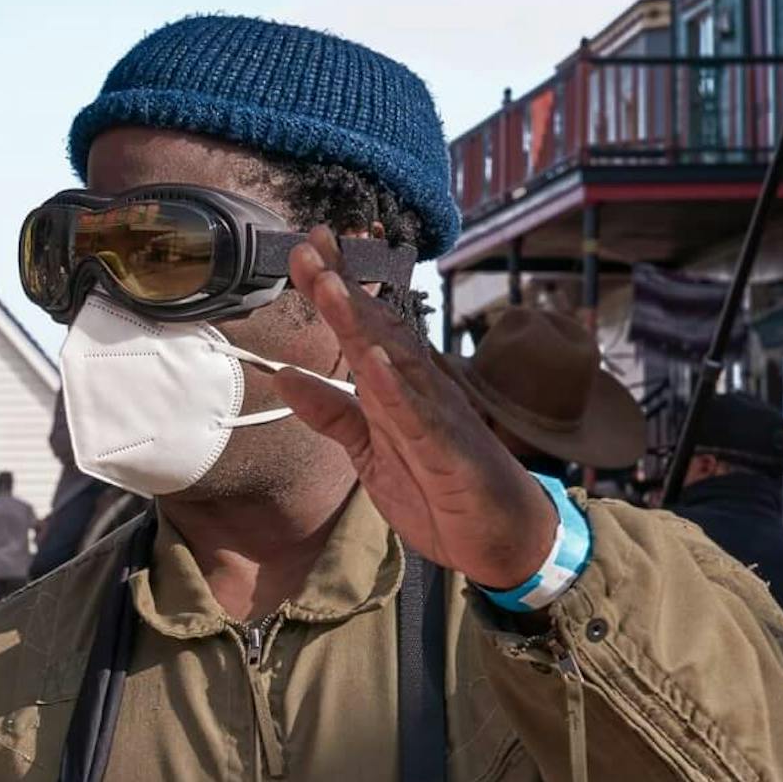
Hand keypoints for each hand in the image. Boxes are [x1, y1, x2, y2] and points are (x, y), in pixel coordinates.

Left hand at [279, 231, 558, 591]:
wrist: (499, 539)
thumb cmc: (439, 490)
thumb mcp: (368, 450)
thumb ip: (330, 412)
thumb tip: (284, 375)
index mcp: (399, 386)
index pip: (364, 326)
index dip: (336, 287)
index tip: (307, 248)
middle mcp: (419, 388)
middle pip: (377, 327)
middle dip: (342, 285)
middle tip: (309, 242)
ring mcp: (436, 414)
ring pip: (394, 358)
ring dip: (360, 320)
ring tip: (328, 283)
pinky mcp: (446, 450)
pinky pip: (417, 416)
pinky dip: (393, 387)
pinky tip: (372, 360)